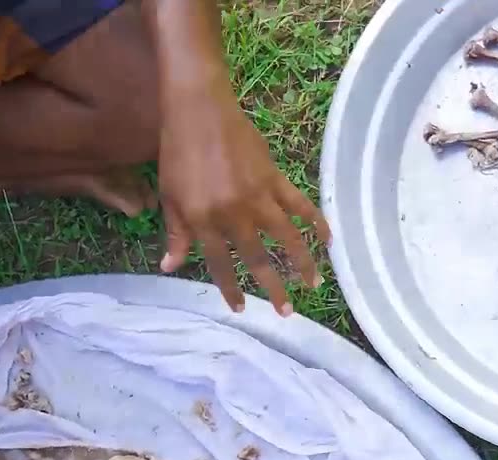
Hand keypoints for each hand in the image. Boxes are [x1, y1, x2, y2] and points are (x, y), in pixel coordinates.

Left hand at [157, 80, 329, 315]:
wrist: (199, 110)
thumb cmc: (178, 153)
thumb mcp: (170, 196)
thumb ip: (176, 233)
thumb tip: (170, 267)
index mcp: (203, 219)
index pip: (219, 263)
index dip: (230, 289)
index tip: (240, 309)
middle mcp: (233, 213)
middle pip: (257, 258)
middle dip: (273, 288)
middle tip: (285, 312)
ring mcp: (258, 196)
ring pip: (286, 237)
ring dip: (302, 263)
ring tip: (313, 283)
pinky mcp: (275, 178)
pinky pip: (300, 204)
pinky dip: (316, 221)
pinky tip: (328, 239)